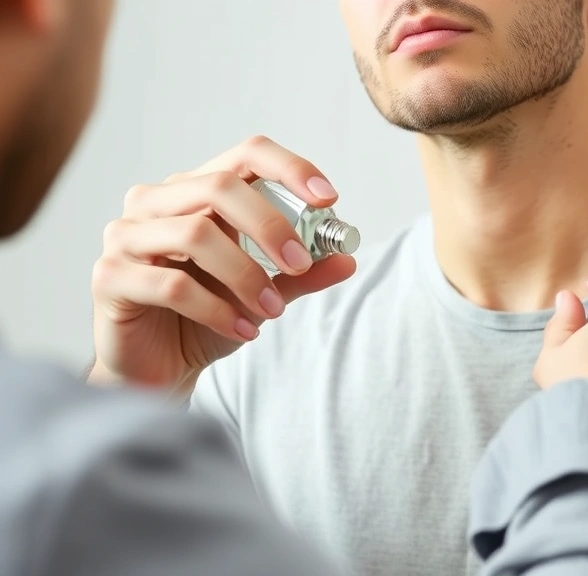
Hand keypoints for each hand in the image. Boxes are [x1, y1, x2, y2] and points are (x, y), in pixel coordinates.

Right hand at [90, 135, 356, 390]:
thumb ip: (301, 275)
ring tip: (273, 312)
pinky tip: (243, 331)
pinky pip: (172, 285)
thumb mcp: (265, 294)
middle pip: (219, 187)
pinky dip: (217, 310)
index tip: (329, 198)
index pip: (245, 156)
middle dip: (270, 226)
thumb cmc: (208, 320)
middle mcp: (156, 202)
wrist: (159, 370)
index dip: (290, 168)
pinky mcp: (109, 277)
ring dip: (246, 275)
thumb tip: (347, 258)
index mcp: (196, 191)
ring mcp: (126, 236)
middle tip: (301, 265)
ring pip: (194, 234)